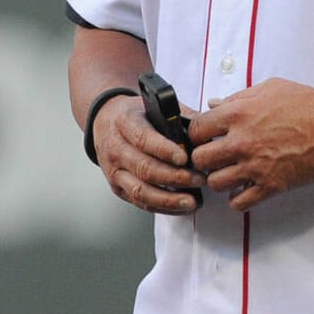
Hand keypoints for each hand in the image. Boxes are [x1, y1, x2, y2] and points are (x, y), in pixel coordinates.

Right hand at [92, 95, 201, 215]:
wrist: (104, 122)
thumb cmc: (134, 116)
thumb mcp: (153, 106)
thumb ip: (181, 117)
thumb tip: (209, 131)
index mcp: (125, 123)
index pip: (143, 138)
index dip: (164, 150)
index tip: (185, 157)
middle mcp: (116, 148)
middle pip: (144, 168)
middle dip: (175, 177)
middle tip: (199, 179)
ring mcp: (114, 170)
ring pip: (140, 190)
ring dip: (168, 199)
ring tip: (192, 200)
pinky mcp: (117, 187)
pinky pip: (140, 202)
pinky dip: (162, 207)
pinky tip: (180, 206)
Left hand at [188, 78, 313, 209]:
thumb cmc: (306, 103)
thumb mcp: (268, 88)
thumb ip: (237, 98)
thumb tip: (213, 104)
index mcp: (237, 114)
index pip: (195, 130)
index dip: (196, 134)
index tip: (204, 137)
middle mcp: (241, 141)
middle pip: (200, 159)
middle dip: (203, 158)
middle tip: (214, 157)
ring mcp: (255, 166)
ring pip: (216, 183)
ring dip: (219, 179)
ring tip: (229, 173)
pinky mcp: (271, 186)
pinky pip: (239, 203)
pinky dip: (237, 199)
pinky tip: (243, 189)